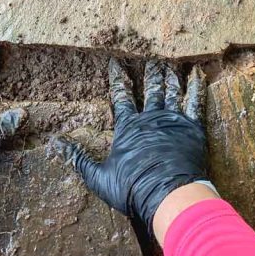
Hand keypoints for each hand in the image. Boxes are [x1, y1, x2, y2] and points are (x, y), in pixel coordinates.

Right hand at [52, 58, 209, 235]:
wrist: (168, 195)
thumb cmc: (132, 188)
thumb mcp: (98, 177)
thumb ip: (79, 158)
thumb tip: (56, 144)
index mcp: (128, 127)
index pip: (121, 96)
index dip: (118, 79)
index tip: (116, 62)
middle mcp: (150, 118)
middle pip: (151, 90)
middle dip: (150, 74)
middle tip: (152, 60)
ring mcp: (173, 121)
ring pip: (172, 93)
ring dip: (171, 79)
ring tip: (171, 67)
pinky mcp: (192, 128)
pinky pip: (195, 103)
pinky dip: (196, 89)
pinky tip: (197, 77)